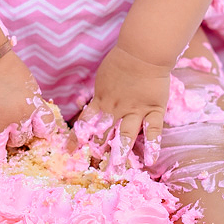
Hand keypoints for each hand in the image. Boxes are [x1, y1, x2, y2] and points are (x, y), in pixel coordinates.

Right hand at [0, 51, 56, 144]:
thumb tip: (35, 122)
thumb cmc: (8, 68)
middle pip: (21, 140)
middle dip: (16, 134)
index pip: (45, 130)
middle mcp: (17, 117)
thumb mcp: (30, 86)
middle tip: (8, 124)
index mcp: (33, 107)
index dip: (39, 130)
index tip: (33, 127)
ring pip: (1, 145)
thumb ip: (33, 105)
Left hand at [74, 44, 172, 163]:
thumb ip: (100, 95)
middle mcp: (116, 109)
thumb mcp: (103, 78)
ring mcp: (135, 110)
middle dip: (98, 152)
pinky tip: (150, 161)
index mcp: (101, 101)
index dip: (78, 138)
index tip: (70, 152)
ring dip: (120, 153)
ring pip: (126, 135)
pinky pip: (152, 130)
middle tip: (93, 171)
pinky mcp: (153, 109)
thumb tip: (94, 106)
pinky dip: (152, 145)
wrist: (143, 52)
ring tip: (116, 171)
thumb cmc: (122, 61)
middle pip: (104, 133)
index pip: (85, 122)